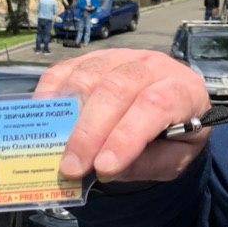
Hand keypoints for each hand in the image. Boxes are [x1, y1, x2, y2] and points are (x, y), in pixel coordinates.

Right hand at [36, 49, 210, 183]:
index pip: (155, 105)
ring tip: (56, 149)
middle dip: (89, 132)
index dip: (126, 136)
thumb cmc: (175, 132)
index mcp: (182, 89)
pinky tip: (45, 121)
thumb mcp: (176, 157)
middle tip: (71, 167)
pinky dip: (49, 95)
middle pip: (116, 88)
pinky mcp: (91, 59)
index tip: (103, 167)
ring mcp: (119, 57)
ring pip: (87, 76)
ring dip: (67, 115)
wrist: (173, 105)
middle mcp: (151, 65)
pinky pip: (64, 70)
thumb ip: (148, 164)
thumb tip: (107, 169)